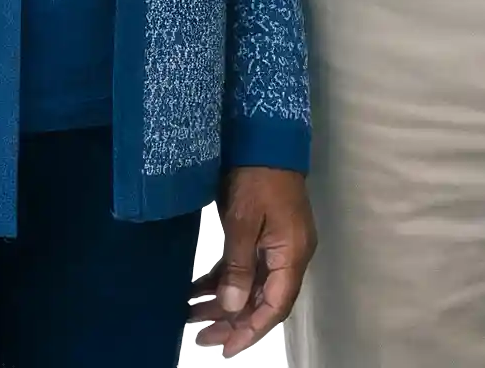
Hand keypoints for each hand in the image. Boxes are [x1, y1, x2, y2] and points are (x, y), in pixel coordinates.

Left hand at [190, 166, 312, 355]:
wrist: (266, 137)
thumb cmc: (257, 177)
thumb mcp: (242, 220)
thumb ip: (238, 266)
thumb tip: (234, 307)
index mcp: (291, 255)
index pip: (275, 306)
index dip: (251, 330)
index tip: (225, 347)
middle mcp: (289, 255)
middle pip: (263, 300)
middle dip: (234, 321)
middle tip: (201, 337)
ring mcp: (278, 245)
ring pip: (252, 285)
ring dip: (226, 302)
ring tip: (193, 315)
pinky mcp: (265, 234)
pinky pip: (246, 267)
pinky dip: (226, 280)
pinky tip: (200, 289)